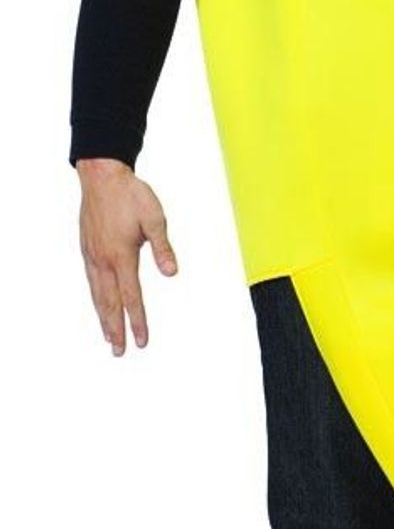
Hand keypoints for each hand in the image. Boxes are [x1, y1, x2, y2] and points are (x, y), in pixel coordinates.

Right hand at [77, 159, 177, 354]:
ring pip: (97, 295)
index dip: (137, 321)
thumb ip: (162, 248)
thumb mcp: (155, 219)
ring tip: (108, 336)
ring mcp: (92, 255)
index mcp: (122, 256)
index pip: (131, 297)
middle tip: (120, 352)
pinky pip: (91, 281)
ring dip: (103, 318)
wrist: (102, 176)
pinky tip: (98, 304)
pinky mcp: (87, 249)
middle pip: (110, 304)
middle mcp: (104, 260)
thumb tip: (172, 274)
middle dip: (116, 329)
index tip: (141, 341)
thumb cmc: (131, 195)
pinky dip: (95, 299)